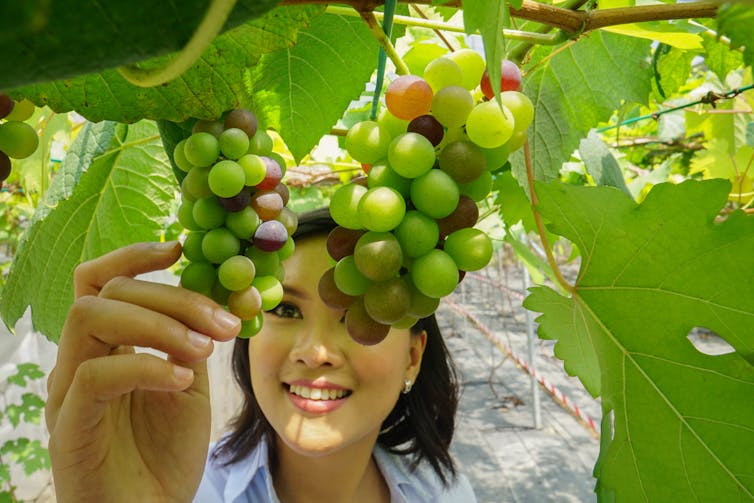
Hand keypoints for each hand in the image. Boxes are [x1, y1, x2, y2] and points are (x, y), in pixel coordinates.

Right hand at [46, 242, 240, 502]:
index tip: (180, 248)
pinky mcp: (67, 425)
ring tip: (203, 348)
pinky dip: (145, 366)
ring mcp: (67, 391)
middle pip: (107, 293)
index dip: (134, 255)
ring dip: (157, 323)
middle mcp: (78, 360)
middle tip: (223, 322)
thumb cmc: (166, 452)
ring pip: (90, 318)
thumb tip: (216, 295)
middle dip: (173, 297)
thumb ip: (191, 341)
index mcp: (105, 346)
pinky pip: (94, 374)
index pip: (99, 281)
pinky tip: (183, 381)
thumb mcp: (188, 384)